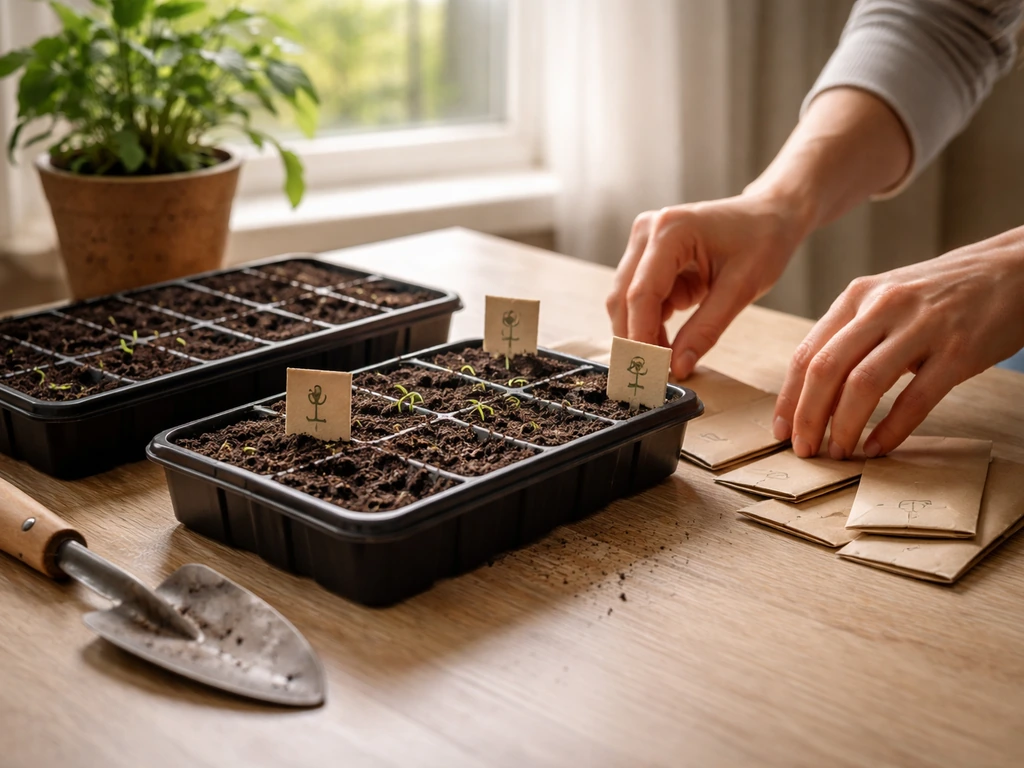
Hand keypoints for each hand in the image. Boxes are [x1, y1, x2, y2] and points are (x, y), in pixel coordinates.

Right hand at [606, 191, 808, 377]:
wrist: (769, 216)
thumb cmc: (762, 241)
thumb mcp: (741, 289)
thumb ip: (707, 329)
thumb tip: (678, 367)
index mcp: (671, 230)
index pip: (641, 292)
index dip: (641, 335)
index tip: (648, 369)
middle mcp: (648, 231)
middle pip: (624, 297)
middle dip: (635, 337)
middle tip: (651, 374)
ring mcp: (644, 242)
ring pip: (626, 300)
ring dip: (642, 332)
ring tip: (667, 360)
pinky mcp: (648, 257)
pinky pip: (640, 298)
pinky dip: (651, 323)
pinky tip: (668, 342)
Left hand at [773, 228, 1023, 458]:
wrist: (1014, 269)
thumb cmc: (942, 293)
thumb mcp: (887, 299)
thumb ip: (852, 335)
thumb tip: (815, 392)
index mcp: (857, 296)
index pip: (807, 353)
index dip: (789, 398)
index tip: (781, 430)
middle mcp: (883, 306)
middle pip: (826, 369)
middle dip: (808, 417)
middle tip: (804, 449)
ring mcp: (921, 326)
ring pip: (864, 384)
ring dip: (845, 426)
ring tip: (839, 452)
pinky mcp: (958, 350)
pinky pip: (915, 398)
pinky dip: (891, 429)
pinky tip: (878, 447)